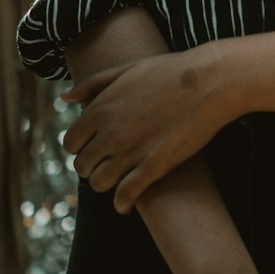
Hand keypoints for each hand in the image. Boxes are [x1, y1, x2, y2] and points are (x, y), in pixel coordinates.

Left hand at [61, 49, 229, 211]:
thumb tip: (65, 98)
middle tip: (106, 164)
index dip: (80, 148)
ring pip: (99, 183)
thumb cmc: (169, 72)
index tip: (93, 147)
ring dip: (105, 184)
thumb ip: (92, 84)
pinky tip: (126, 202)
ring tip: (117, 179)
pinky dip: (121, 203)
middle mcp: (110, 131)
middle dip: (91, 166)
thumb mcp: (126, 70)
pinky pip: (125, 196)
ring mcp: (132, 150)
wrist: (209, 81)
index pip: (70, 142)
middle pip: (82, 166)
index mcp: (100, 108)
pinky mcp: (154, 166)